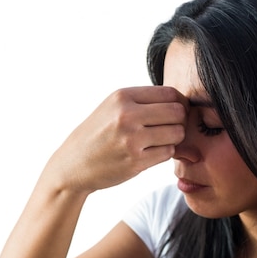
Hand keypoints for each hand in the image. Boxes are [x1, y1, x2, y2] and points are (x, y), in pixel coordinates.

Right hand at [44, 86, 187, 192]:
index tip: (173, 113)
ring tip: (158, 141)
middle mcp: (127, 115)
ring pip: (177, 133)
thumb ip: (143, 101)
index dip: (178, 103)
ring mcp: (131, 139)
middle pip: (177, 112)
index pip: (170, 93)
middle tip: (168, 128)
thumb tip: (183, 103)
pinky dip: (164, 153)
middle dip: (179, 121)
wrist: (73, 164)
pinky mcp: (135, 161)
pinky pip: (168, 153)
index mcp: (122, 97)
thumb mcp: (112, 107)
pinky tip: (150, 152)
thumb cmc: (98, 134)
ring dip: (173, 139)